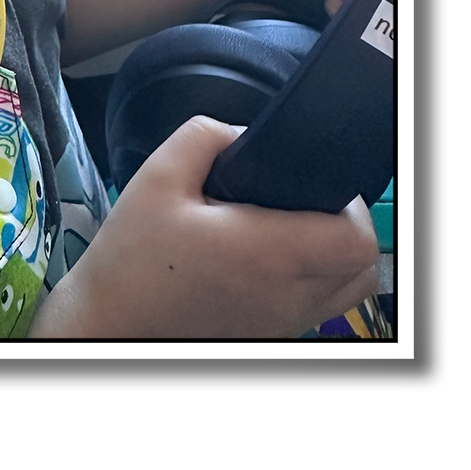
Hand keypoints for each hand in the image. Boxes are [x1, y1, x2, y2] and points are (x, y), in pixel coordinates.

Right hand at [30, 116, 379, 338]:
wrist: (110, 321)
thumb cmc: (132, 255)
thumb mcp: (159, 174)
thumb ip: (207, 135)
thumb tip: (243, 133)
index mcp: (265, 254)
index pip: (354, 239)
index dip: (347, 204)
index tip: (310, 182)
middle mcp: (284, 296)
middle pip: (360, 266)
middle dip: (345, 225)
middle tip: (302, 199)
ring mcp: (280, 323)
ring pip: (344, 290)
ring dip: (333, 255)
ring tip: (289, 225)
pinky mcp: (268, 336)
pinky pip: (317, 306)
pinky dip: (313, 279)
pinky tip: (267, 255)